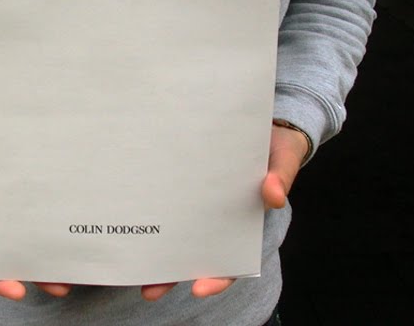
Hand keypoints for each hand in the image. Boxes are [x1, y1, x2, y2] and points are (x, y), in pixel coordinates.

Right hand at [0, 122, 71, 299]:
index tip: (18, 291)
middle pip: (14, 248)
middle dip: (37, 268)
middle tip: (64, 284)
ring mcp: (5, 198)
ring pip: (30, 225)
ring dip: (51, 239)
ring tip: (77, 254)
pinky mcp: (18, 179)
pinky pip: (35, 195)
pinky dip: (52, 204)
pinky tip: (73, 208)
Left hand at [140, 122, 308, 300]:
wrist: (262, 122)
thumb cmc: (275, 147)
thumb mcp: (283, 159)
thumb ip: (281, 176)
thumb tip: (273, 196)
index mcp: (243, 222)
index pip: (231, 261)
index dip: (217, 278)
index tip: (199, 288)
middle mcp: (216, 218)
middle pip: (193, 254)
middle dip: (171, 275)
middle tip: (150, 290)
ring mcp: (196, 202)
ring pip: (173, 232)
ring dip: (153, 248)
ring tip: (131, 262)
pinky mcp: (182, 181)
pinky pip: (165, 198)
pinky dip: (150, 208)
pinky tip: (130, 214)